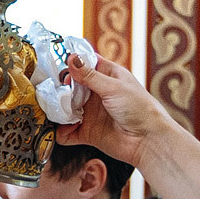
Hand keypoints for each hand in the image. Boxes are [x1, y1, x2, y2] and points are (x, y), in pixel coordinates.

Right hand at [56, 54, 171, 165]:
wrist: (148, 140)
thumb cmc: (139, 108)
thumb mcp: (113, 87)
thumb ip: (90, 75)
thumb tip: (71, 58)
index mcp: (106, 76)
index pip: (84, 64)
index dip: (70, 64)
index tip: (55, 65)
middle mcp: (96, 94)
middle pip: (70, 87)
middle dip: (59, 89)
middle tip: (51, 91)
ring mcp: (90, 113)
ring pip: (66, 109)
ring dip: (58, 110)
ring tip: (51, 110)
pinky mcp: (87, 132)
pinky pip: (68, 132)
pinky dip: (61, 132)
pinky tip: (58, 130)